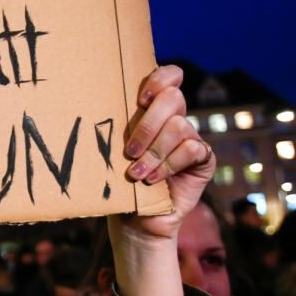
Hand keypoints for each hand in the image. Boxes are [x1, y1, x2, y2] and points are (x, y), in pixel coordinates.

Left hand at [111, 65, 215, 241]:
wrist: (133, 218)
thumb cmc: (117, 181)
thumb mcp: (112, 150)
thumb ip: (115, 125)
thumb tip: (92, 104)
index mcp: (153, 109)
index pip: (169, 76)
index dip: (160, 79)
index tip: (140, 101)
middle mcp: (175, 119)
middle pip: (173, 98)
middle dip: (147, 125)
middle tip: (129, 151)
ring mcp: (191, 138)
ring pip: (178, 126)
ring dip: (154, 153)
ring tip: (136, 173)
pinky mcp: (203, 159)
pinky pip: (192, 149)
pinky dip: (169, 165)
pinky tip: (152, 180)